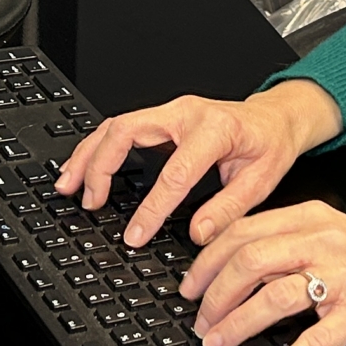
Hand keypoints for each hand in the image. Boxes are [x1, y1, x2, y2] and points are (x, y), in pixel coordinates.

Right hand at [53, 82, 339, 248]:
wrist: (276, 118)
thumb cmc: (270, 145)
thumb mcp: (262, 181)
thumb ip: (229, 209)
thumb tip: (197, 235)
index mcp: (215, 129)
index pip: (174, 172)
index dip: (151, 208)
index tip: (135, 235)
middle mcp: (186, 112)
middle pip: (127, 131)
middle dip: (100, 167)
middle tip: (87, 201)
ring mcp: (171, 111)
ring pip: (116, 125)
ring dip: (89, 155)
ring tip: (69, 185)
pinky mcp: (161, 117)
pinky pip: (121, 127)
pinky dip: (98, 147)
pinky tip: (84, 168)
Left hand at [177, 200, 345, 345]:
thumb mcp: (335, 239)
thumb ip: (290, 245)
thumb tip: (233, 267)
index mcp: (312, 219)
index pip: (243, 232)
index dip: (207, 261)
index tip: (190, 286)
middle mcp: (324, 242)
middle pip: (249, 260)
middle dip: (213, 294)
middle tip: (199, 320)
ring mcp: (344, 278)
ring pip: (273, 297)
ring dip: (237, 325)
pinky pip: (312, 342)